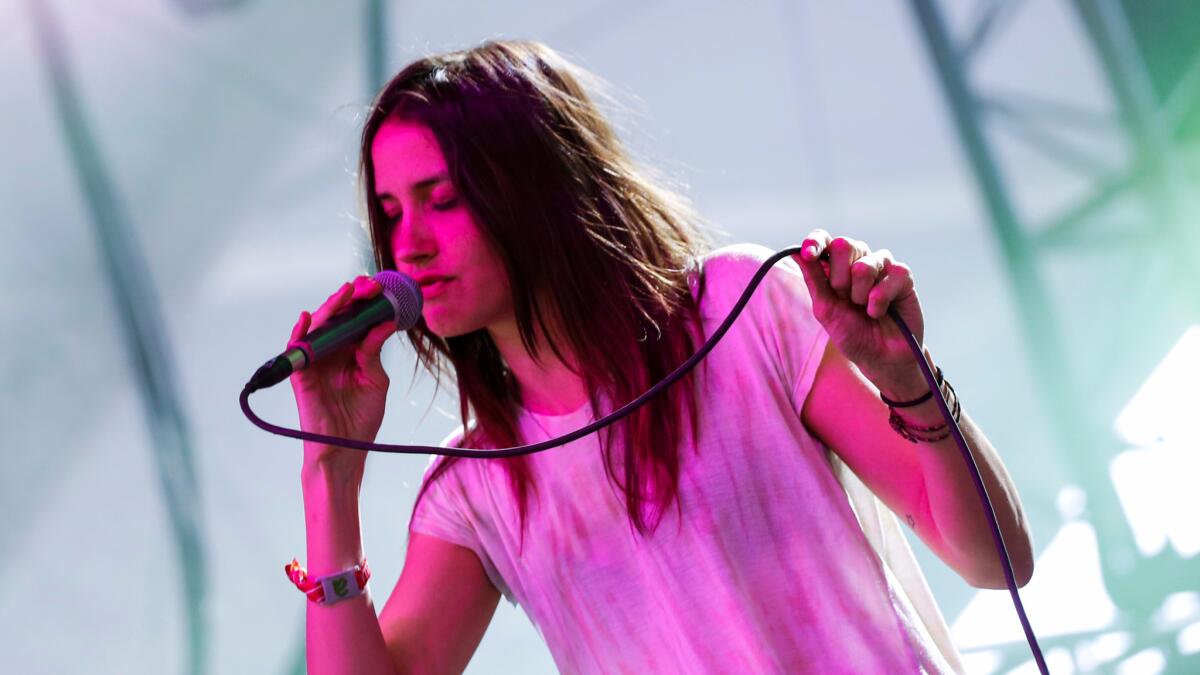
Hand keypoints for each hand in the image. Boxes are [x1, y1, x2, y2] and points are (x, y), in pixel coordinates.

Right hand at [289, 275, 396, 475]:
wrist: (346, 450)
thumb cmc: (361, 419)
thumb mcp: (375, 380)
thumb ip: (374, 352)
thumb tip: (384, 322)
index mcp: (350, 353)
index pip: (354, 320)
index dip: (364, 303)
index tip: (379, 288)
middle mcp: (331, 353)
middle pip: (336, 319)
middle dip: (350, 299)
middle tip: (366, 285)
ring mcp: (315, 363)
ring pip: (317, 327)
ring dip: (330, 308)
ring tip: (345, 293)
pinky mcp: (302, 376)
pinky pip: (297, 350)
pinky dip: (300, 333)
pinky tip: (306, 318)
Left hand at [793, 229, 928, 398]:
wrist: (881, 358)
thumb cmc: (852, 334)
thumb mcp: (825, 309)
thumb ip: (813, 279)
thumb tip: (794, 253)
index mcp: (835, 266)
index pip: (824, 239)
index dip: (815, 242)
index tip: (809, 254)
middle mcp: (858, 260)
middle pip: (843, 245)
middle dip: (839, 279)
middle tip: (846, 300)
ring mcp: (881, 266)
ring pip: (864, 264)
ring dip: (860, 294)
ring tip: (864, 309)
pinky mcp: (902, 275)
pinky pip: (889, 276)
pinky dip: (880, 300)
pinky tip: (880, 311)